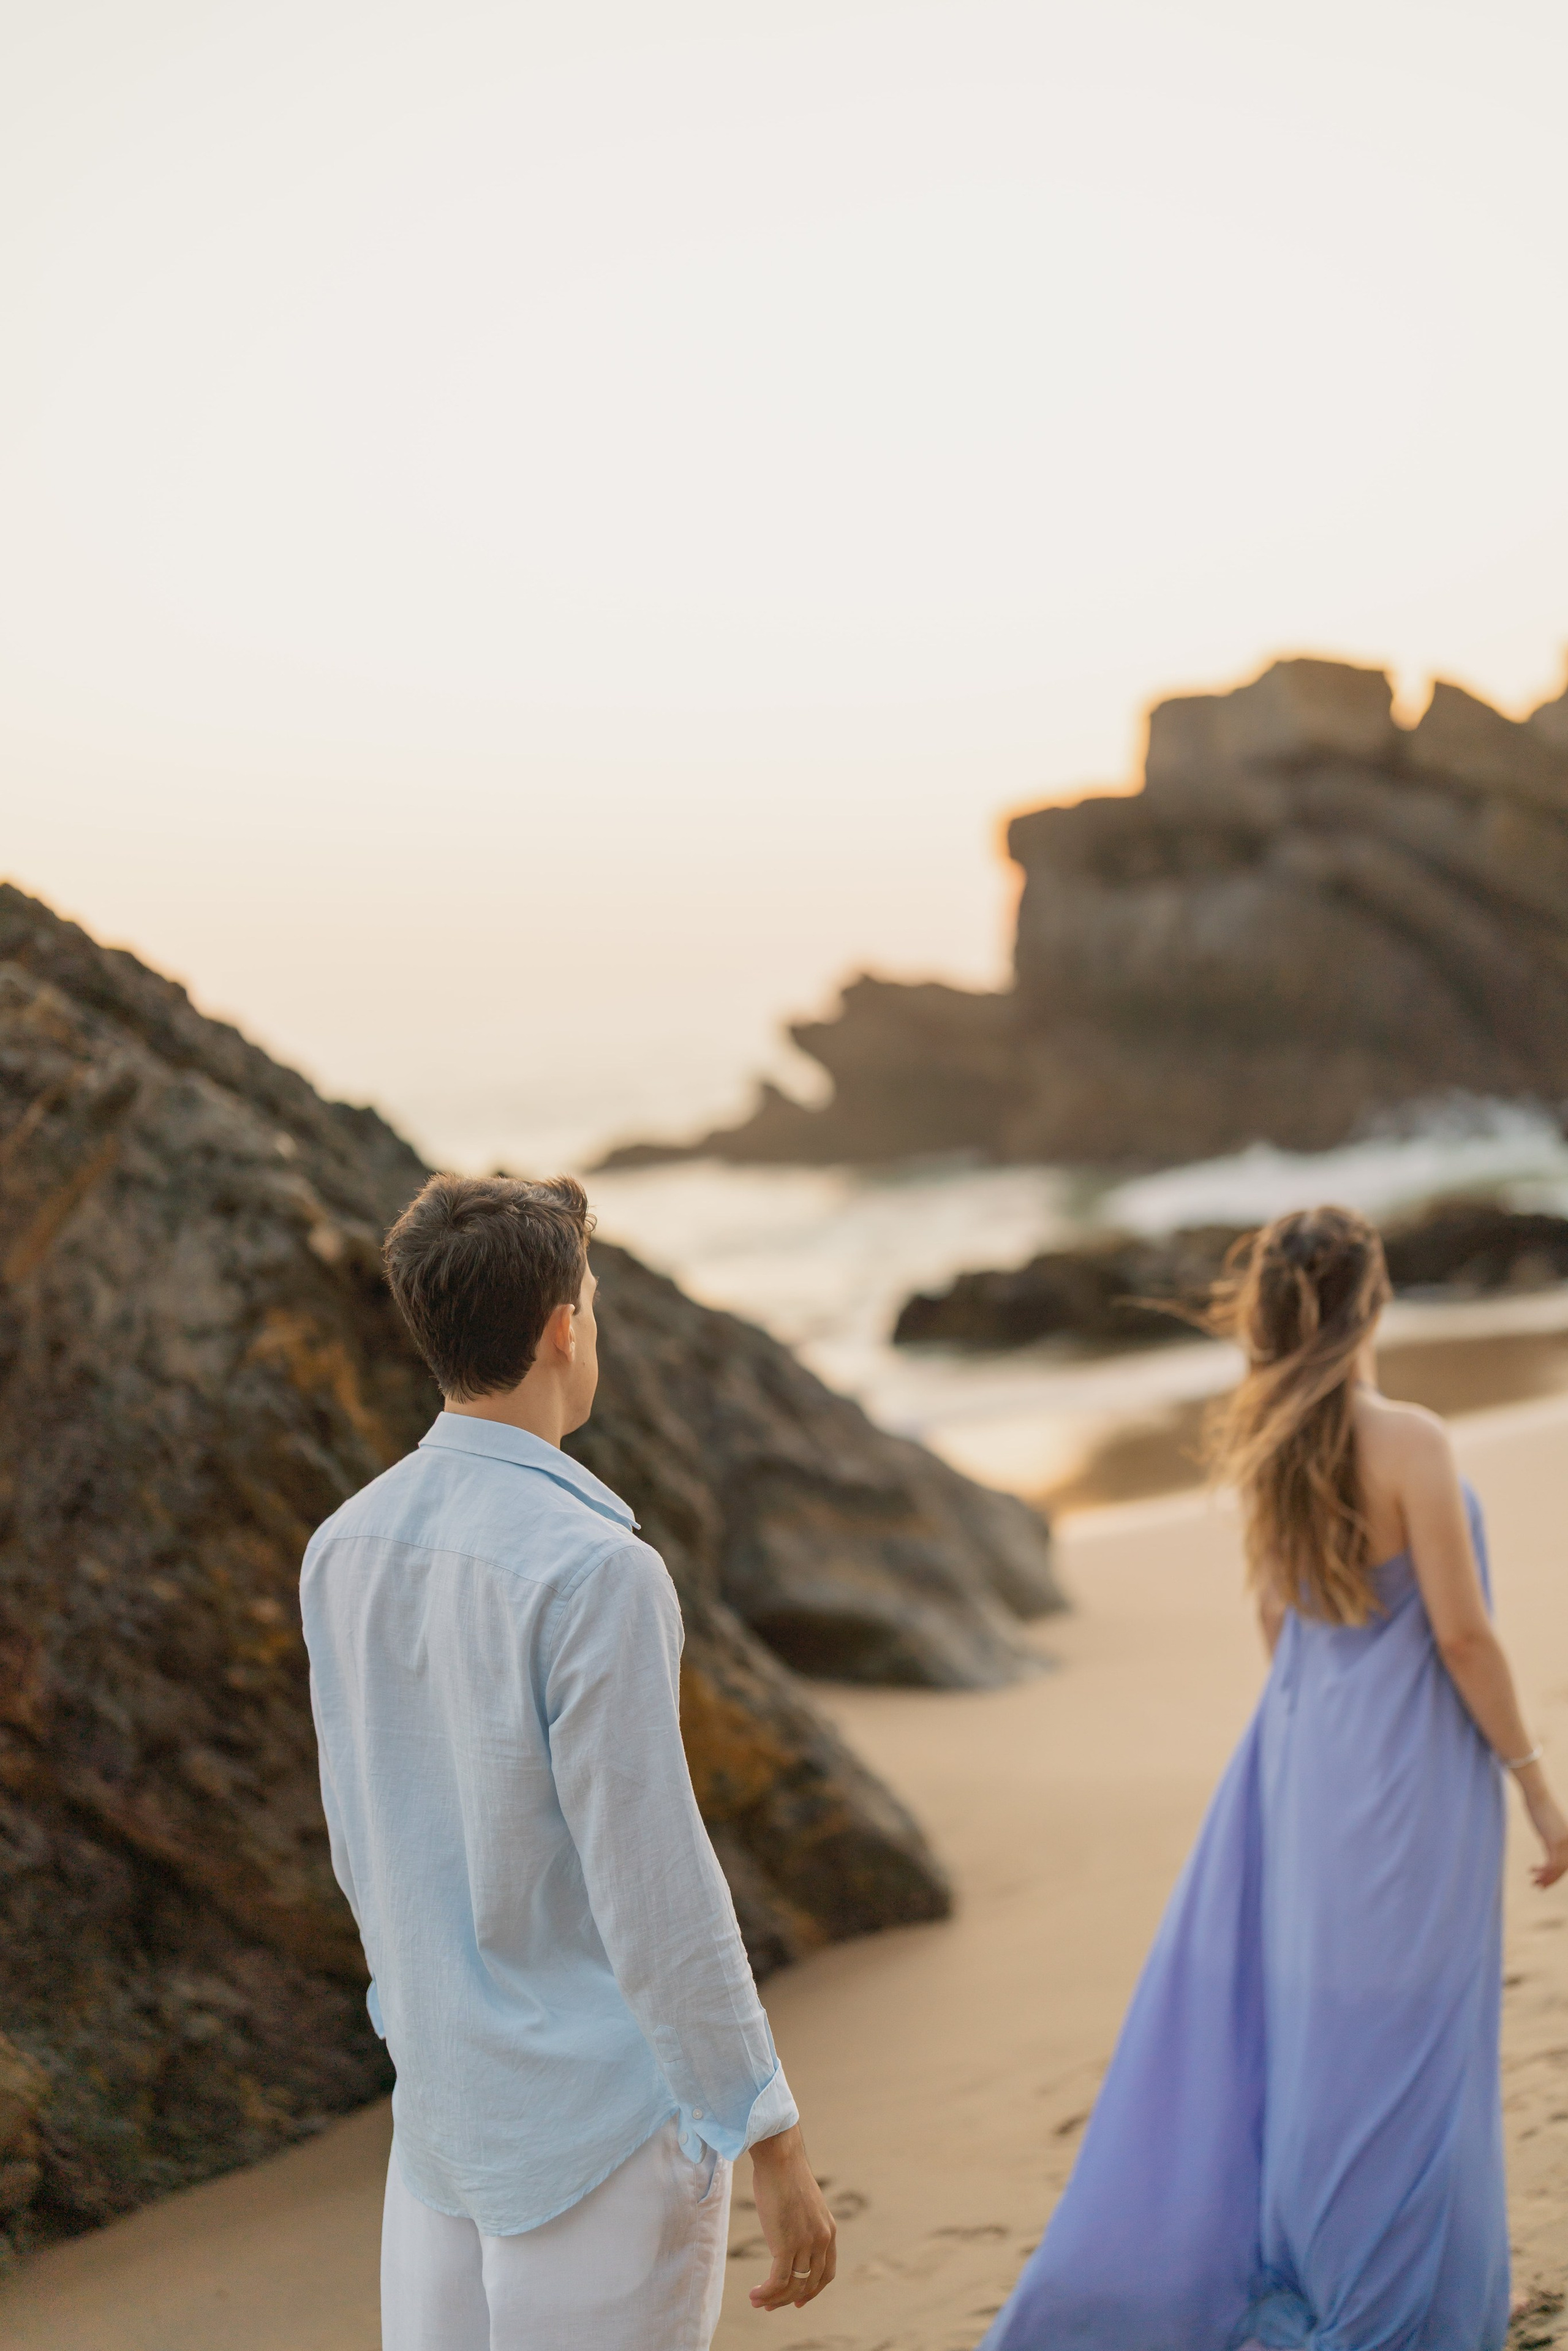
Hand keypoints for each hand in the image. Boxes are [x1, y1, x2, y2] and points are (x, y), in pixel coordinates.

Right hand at [747, 2124, 836, 2310]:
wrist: (780, 2158)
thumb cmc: (785, 2175)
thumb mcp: (803, 2204)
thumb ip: (803, 2224)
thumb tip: (790, 2235)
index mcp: (829, 2231)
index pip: (826, 2273)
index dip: (812, 2291)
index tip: (797, 2301)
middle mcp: (821, 2240)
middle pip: (808, 2284)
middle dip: (788, 2299)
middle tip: (769, 2305)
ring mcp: (805, 2243)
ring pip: (793, 2287)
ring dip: (774, 2299)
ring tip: (757, 2301)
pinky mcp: (786, 2245)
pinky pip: (778, 2281)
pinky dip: (766, 2293)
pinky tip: (754, 2294)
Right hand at [1522, 1775, 1567, 1888]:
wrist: (1538, 1794)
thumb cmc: (1540, 1805)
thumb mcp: (1549, 1824)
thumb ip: (1551, 1834)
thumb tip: (1548, 1839)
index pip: (1566, 1863)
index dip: (1557, 1875)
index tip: (1545, 1882)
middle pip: (1563, 1869)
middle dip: (1551, 1880)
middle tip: (1538, 1887)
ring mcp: (1563, 1843)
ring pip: (1558, 1869)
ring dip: (1546, 1878)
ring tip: (1534, 1883)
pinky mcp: (1554, 1842)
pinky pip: (1551, 1864)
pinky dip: (1543, 1871)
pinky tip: (1532, 1870)